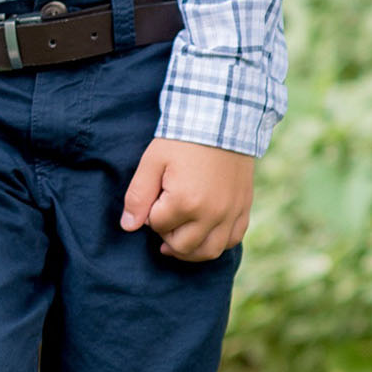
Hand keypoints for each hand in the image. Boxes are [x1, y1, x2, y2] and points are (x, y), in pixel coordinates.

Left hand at [121, 137, 255, 261]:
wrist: (222, 119)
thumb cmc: (182, 139)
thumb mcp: (152, 162)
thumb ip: (138, 196)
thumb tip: (128, 226)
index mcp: (186, 202)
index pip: (158, 226)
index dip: (150, 214)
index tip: (154, 195)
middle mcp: (212, 214)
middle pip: (182, 246)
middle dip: (166, 236)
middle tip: (162, 219)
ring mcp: (231, 213)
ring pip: (209, 251)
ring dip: (190, 251)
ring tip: (177, 240)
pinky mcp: (244, 208)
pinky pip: (232, 240)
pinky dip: (217, 243)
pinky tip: (204, 234)